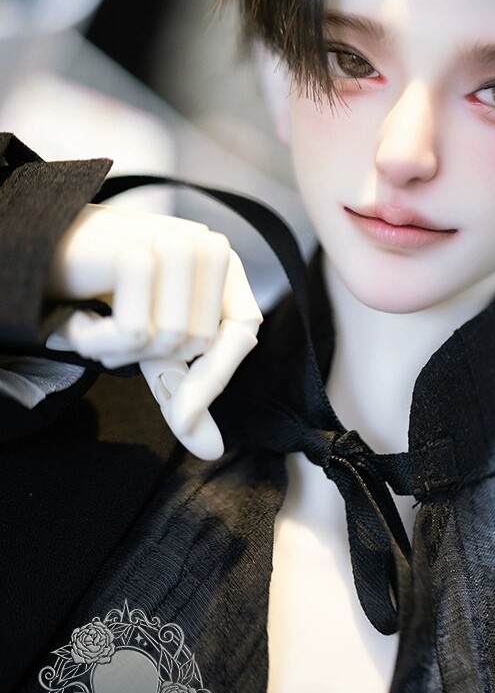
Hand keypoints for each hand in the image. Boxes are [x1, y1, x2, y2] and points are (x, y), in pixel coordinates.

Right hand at [45, 203, 261, 458]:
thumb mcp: (154, 346)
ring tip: (94, 326)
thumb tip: (212, 450)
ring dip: (122, 349)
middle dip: (150, 354)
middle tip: (111, 336)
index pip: (243, 328)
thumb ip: (185, 390)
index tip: (181, 418)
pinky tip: (78, 321)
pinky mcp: (141, 249)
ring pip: (174, 336)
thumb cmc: (111, 298)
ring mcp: (179, 241)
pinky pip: (137, 332)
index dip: (214, 375)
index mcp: (225, 267)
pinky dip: (97, 340)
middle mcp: (211, 246)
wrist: (53, 254)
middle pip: (201, 339)